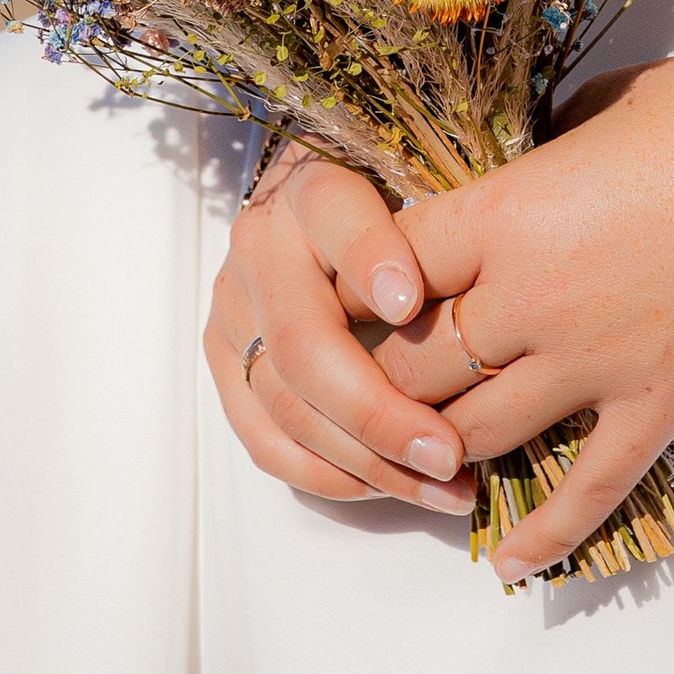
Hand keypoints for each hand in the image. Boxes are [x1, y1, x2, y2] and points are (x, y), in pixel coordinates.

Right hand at [207, 149, 473, 511]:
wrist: (319, 206)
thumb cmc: (391, 198)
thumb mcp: (415, 186)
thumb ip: (428, 227)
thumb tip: (412, 302)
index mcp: (311, 188)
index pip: (337, 219)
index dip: (370, 262)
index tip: (410, 304)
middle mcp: (258, 248)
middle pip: (305, 347)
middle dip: (379, 414)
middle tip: (449, 455)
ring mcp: (233, 311)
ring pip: (286, 407)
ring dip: (365, 463)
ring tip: (440, 487)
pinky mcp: (225, 364)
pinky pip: (266, 440)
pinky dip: (327, 474)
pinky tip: (386, 485)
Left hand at [384, 44, 673, 581]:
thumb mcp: (605, 107)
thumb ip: (542, 156)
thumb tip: (518, 185)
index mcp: (513, 208)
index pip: (389, 266)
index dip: (353, 287)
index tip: (342, 297)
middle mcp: (536, 294)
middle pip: (414, 364)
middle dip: (380, 380)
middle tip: (365, 390)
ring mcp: (597, 359)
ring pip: (477, 434)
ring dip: (438, 454)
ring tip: (416, 465)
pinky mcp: (659, 402)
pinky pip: (587, 487)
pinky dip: (542, 533)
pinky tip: (508, 561)